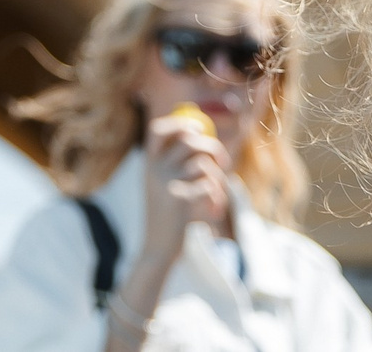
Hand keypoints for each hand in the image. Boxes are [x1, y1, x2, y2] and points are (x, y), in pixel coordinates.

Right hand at [138, 110, 232, 257]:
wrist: (157, 248)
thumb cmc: (166, 216)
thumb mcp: (162, 186)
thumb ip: (174, 164)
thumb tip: (199, 136)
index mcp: (149, 164)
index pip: (158, 130)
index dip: (179, 123)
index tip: (197, 128)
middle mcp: (155, 169)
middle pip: (189, 141)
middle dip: (212, 147)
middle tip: (223, 161)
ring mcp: (167, 183)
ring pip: (203, 165)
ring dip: (218, 179)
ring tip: (217, 196)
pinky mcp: (181, 199)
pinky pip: (209, 186)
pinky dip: (217, 198)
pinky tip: (213, 213)